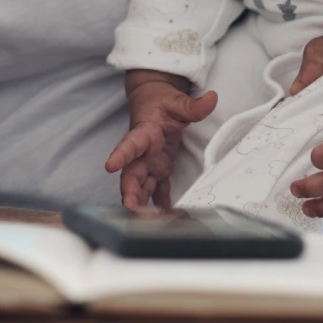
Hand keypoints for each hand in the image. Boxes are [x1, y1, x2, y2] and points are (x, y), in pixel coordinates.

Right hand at [105, 73, 218, 209]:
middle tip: (129, 208)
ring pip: (141, 186)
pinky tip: (166, 219)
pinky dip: (161, 204)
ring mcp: (149, 163)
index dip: (121, 155)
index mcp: (144, 132)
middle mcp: (143, 152)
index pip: (131, 144)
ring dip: (142, 203)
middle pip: (131, 173)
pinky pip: (157, 190)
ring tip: (147, 223)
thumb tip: (212, 99)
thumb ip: (193, 105)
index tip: (110, 165)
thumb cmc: (161, 100)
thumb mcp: (178, 100)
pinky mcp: (158, 169)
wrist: (154, 102)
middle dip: (129, 191)